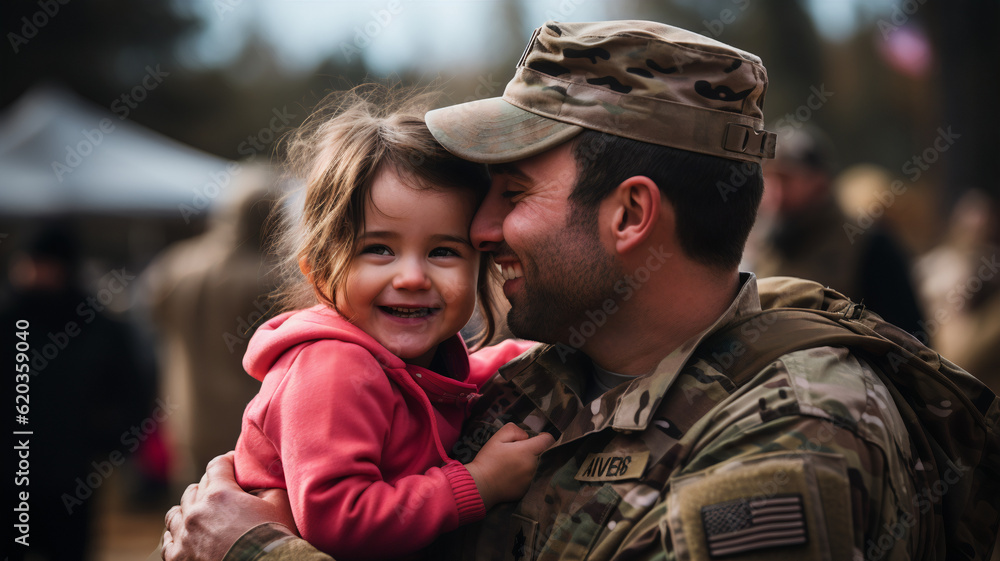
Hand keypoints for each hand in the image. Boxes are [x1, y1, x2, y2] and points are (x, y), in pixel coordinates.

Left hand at [162, 452, 297, 560]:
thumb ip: (265, 484)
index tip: (234, 464)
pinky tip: (188, 535)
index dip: (228, 461)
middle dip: (211, 486)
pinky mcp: (178, 558)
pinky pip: (169, 540)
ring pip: (176, 512)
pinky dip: (177, 535)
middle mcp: (196, 512)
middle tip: (225, 493)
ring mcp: (184, 536)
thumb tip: (258, 477)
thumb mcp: (278, 503)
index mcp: (219, 494)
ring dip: (189, 509)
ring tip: (201, 514)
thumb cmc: (274, 538)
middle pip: (196, 487)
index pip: (217, 465)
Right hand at [465, 423, 554, 509]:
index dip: (543, 436)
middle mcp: (532, 466)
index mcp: (527, 451)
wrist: (480, 485)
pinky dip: (519, 477)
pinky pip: (526, 479)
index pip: (548, 440)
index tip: (535, 438)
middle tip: (509, 454)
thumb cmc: (488, 460)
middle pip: (537, 454)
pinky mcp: (524, 490)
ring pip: (531, 466)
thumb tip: (525, 436)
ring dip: (523, 464)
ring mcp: (529, 480)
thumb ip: (514, 430)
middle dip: (527, 451)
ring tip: (506, 466)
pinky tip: (506, 477)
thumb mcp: (497, 438)